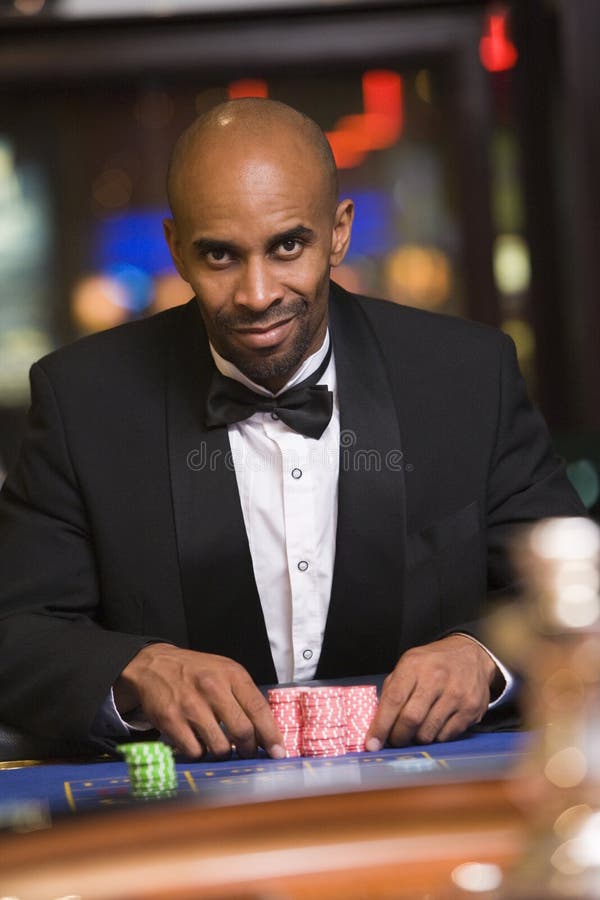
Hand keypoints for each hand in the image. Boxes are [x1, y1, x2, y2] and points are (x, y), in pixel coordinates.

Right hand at [114, 643, 284, 759]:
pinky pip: (195, 751)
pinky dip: (200, 752)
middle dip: (249, 749)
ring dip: (224, 752)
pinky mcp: (171, 720)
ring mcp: (191, 704)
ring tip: (219, 743)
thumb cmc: (195, 672)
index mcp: (231, 674)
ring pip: (220, 747)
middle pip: (243, 731)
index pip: (259, 708)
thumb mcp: (225, 671)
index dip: (271, 735)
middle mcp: (213, 688)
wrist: (154, 665)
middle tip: (248, 752)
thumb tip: (266, 732)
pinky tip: (198, 740)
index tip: (279, 752)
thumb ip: (245, 696)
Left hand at [365, 635, 498, 749]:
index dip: (381, 725)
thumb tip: (377, 722)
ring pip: (428, 733)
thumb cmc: (433, 662)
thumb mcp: (408, 664)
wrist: (470, 654)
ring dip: (417, 739)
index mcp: (414, 665)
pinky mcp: (471, 709)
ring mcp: (456, 694)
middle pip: (410, 720)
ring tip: (416, 730)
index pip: (393, 700)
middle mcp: (436, 679)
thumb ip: (392, 689)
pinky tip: (435, 726)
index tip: (372, 743)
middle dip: (398, 737)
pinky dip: (435, 737)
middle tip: (394, 740)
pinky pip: (446, 736)